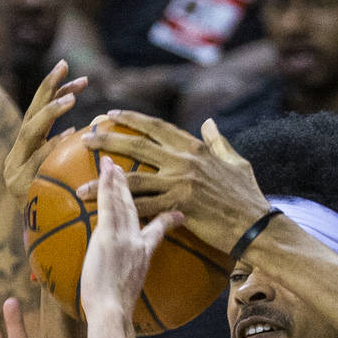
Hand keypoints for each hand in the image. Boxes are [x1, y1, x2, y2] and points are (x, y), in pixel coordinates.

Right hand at [3, 59, 88, 207]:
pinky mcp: (17, 185)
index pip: (40, 114)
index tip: (80, 77)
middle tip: (65, 65)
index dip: (56, 92)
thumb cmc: (61, 215)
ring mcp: (14, 171)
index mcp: (25, 153)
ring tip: (71, 97)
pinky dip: (52, 144)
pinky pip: (37, 159)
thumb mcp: (65, 181)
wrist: (45, 250)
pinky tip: (69, 133)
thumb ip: (70, 157)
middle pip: (32, 114)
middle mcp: (15, 158)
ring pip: (30, 132)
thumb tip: (95, 128)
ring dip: (50, 112)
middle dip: (47, 88)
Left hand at [77, 111, 268, 252]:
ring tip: (82, 185)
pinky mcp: (179, 206)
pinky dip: (123, 209)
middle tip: (86, 138)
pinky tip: (105, 212)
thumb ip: (218, 141)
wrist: (255, 224)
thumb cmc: (247, 196)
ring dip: (106, 182)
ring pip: (135, 179)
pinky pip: (144, 207)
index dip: (132, 118)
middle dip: (109, 140)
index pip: (157, 127)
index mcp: (195, 147)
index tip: (111, 113)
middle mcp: (184, 160)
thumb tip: (208, 123)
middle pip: (138, 146)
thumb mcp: (236, 161)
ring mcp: (180, 183)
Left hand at [79, 156, 183, 321]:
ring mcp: (125, 236)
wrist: (113, 311)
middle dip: (133, 186)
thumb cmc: (116, 311)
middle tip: (126, 167)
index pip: (159, 230)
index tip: (176, 209)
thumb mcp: (131, 293)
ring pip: (124, 201)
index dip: (168, 216)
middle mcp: (139, 241)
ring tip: (111, 161)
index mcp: (146, 254)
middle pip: (139, 207)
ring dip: (117, 179)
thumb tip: (123, 288)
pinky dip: (107, 186)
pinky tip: (104, 171)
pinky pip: (110, 204)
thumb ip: (131, 282)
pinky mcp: (110, 235)